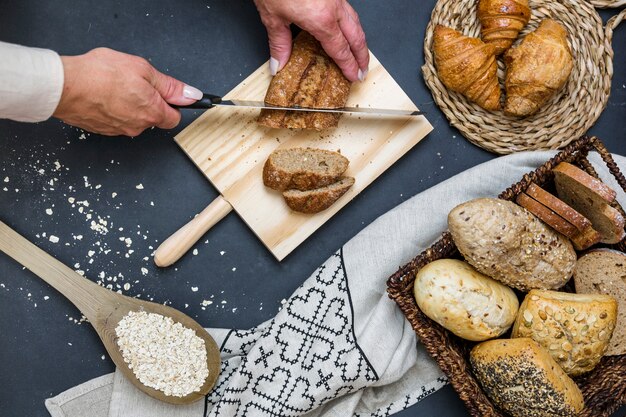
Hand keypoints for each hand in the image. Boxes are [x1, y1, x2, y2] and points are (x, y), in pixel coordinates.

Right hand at [53, 48, 202, 136]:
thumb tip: (190, 95)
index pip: (174, 117)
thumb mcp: (143, 70)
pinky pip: (115, 119)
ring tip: (115, 85)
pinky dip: (113, 108)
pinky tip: (103, 93)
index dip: (172, 103)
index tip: (166, 94)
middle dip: (148, 101)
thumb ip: (169, 85)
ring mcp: (119, 130)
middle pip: (153, 117)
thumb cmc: (100, 75)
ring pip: (133, 118)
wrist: (64, 86)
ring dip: (129, 104)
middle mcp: (137, 127)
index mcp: (152, 113)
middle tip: (134, 82)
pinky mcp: (102, 130)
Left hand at [253, 0, 368, 81]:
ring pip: (355, 21)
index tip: (353, 76)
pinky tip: (345, 26)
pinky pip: (347, 9)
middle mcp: (333, 7)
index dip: (348, 65)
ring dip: (359, 39)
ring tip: (359, 51)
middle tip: (363, 70)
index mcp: (321, 19)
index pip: (340, 49)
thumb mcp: (272, 16)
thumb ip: (279, 42)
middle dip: (362, 55)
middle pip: (356, 36)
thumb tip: (279, 62)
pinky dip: (351, 23)